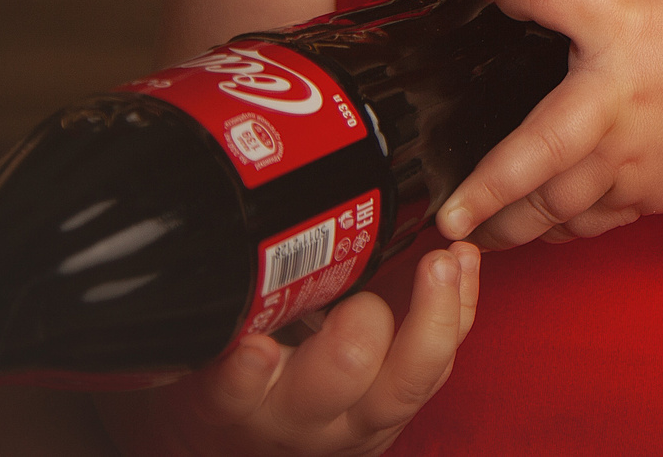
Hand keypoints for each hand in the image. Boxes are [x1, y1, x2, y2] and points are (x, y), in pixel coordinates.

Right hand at [113, 244, 477, 456]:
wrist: (249, 438)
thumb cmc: (223, 377)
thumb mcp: (197, 344)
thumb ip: (211, 294)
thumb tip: (207, 227)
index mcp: (233, 401)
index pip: (233, 391)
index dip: (246, 374)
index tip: (253, 349)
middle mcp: (299, 416)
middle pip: (340, 379)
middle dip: (357, 328)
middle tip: (366, 291)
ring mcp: (357, 418)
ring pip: (409, 380)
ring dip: (434, 315)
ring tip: (445, 261)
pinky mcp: (399, 407)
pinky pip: (441, 364)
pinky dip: (459, 310)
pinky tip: (465, 264)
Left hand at [436, 0, 662, 249]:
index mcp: (622, 26)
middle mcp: (618, 97)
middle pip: (545, 148)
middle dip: (491, 186)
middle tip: (447, 217)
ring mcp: (629, 157)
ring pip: (556, 204)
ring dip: (506, 223)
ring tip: (466, 230)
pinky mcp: (638, 196)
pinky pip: (581, 223)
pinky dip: (549, 229)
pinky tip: (523, 223)